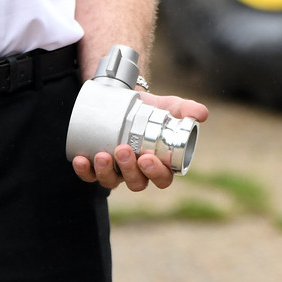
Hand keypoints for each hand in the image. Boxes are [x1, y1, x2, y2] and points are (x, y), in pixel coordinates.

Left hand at [72, 92, 209, 189]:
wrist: (126, 98)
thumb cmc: (153, 108)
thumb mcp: (171, 106)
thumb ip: (187, 108)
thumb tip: (200, 114)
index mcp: (160, 165)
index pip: (162, 179)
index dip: (155, 173)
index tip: (148, 158)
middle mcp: (138, 172)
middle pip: (136, 182)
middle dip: (129, 170)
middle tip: (123, 150)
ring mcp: (117, 171)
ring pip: (112, 182)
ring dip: (105, 172)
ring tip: (102, 154)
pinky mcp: (98, 165)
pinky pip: (90, 175)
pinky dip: (85, 171)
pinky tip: (81, 159)